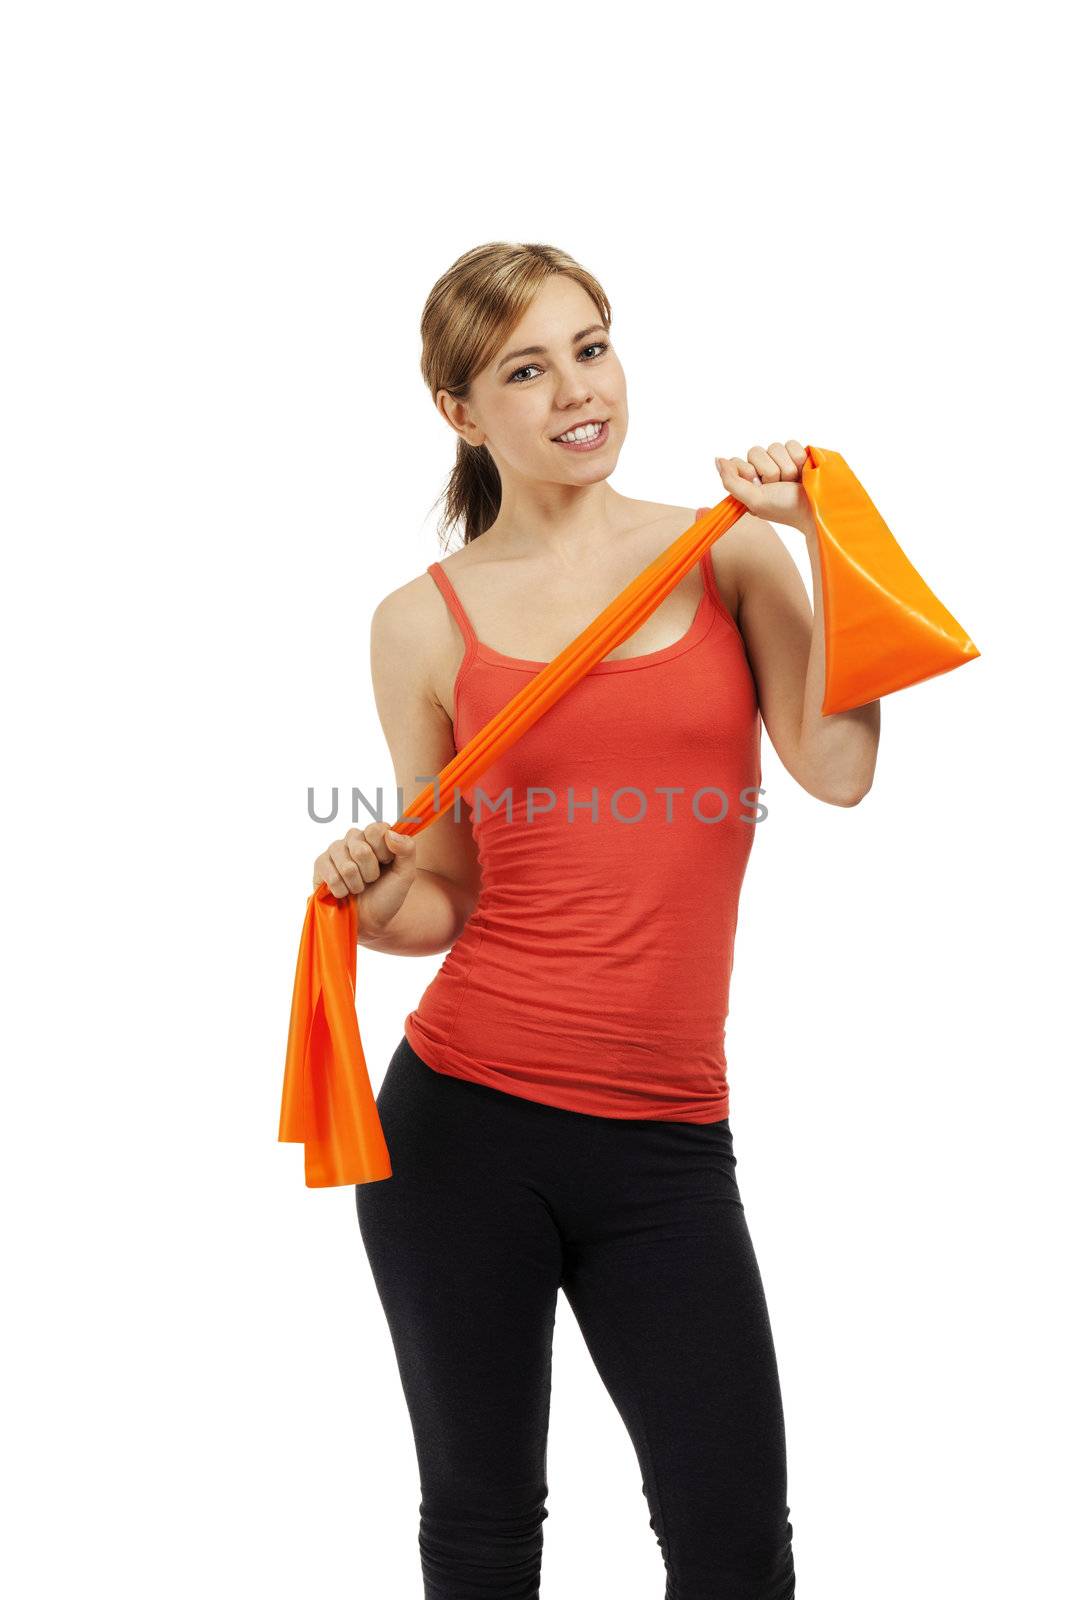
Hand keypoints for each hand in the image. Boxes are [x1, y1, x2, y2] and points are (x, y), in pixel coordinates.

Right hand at [312, 821, 417, 935]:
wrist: (370, 920)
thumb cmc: (388, 895)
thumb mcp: (406, 874)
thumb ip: (408, 850)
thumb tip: (390, 834)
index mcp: (375, 835)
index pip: (375, 830)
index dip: (383, 852)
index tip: (386, 863)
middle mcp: (354, 838)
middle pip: (361, 851)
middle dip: (370, 873)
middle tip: (371, 879)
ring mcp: (335, 849)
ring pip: (346, 867)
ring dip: (357, 884)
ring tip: (359, 886)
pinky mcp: (320, 864)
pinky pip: (332, 877)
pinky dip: (342, 891)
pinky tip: (344, 891)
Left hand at [714, 440, 816, 535]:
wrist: (817, 508)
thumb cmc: (785, 508)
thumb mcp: (754, 500)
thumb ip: (731, 481)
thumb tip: (717, 460)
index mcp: (749, 482)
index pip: (737, 461)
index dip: (748, 472)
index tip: (758, 485)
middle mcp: (763, 469)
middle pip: (755, 452)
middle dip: (770, 471)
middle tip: (779, 486)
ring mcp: (781, 460)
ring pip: (774, 446)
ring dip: (786, 467)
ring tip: (793, 481)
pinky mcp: (798, 453)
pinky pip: (791, 444)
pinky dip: (798, 459)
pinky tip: (803, 472)